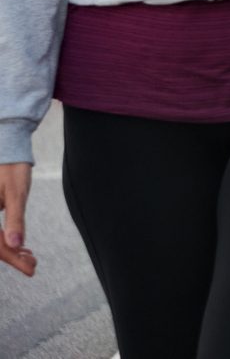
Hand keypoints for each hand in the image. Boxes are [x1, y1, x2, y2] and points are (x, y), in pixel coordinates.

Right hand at [1, 162, 32, 276]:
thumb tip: (16, 245)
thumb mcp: (16, 194)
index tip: (30, 269)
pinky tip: (21, 248)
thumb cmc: (11, 169)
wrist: (6, 150)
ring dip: (10, 252)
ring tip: (31, 258)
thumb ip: (15, 220)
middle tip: (34, 266)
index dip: (13, 259)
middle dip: (12, 258)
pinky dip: (6, 242)